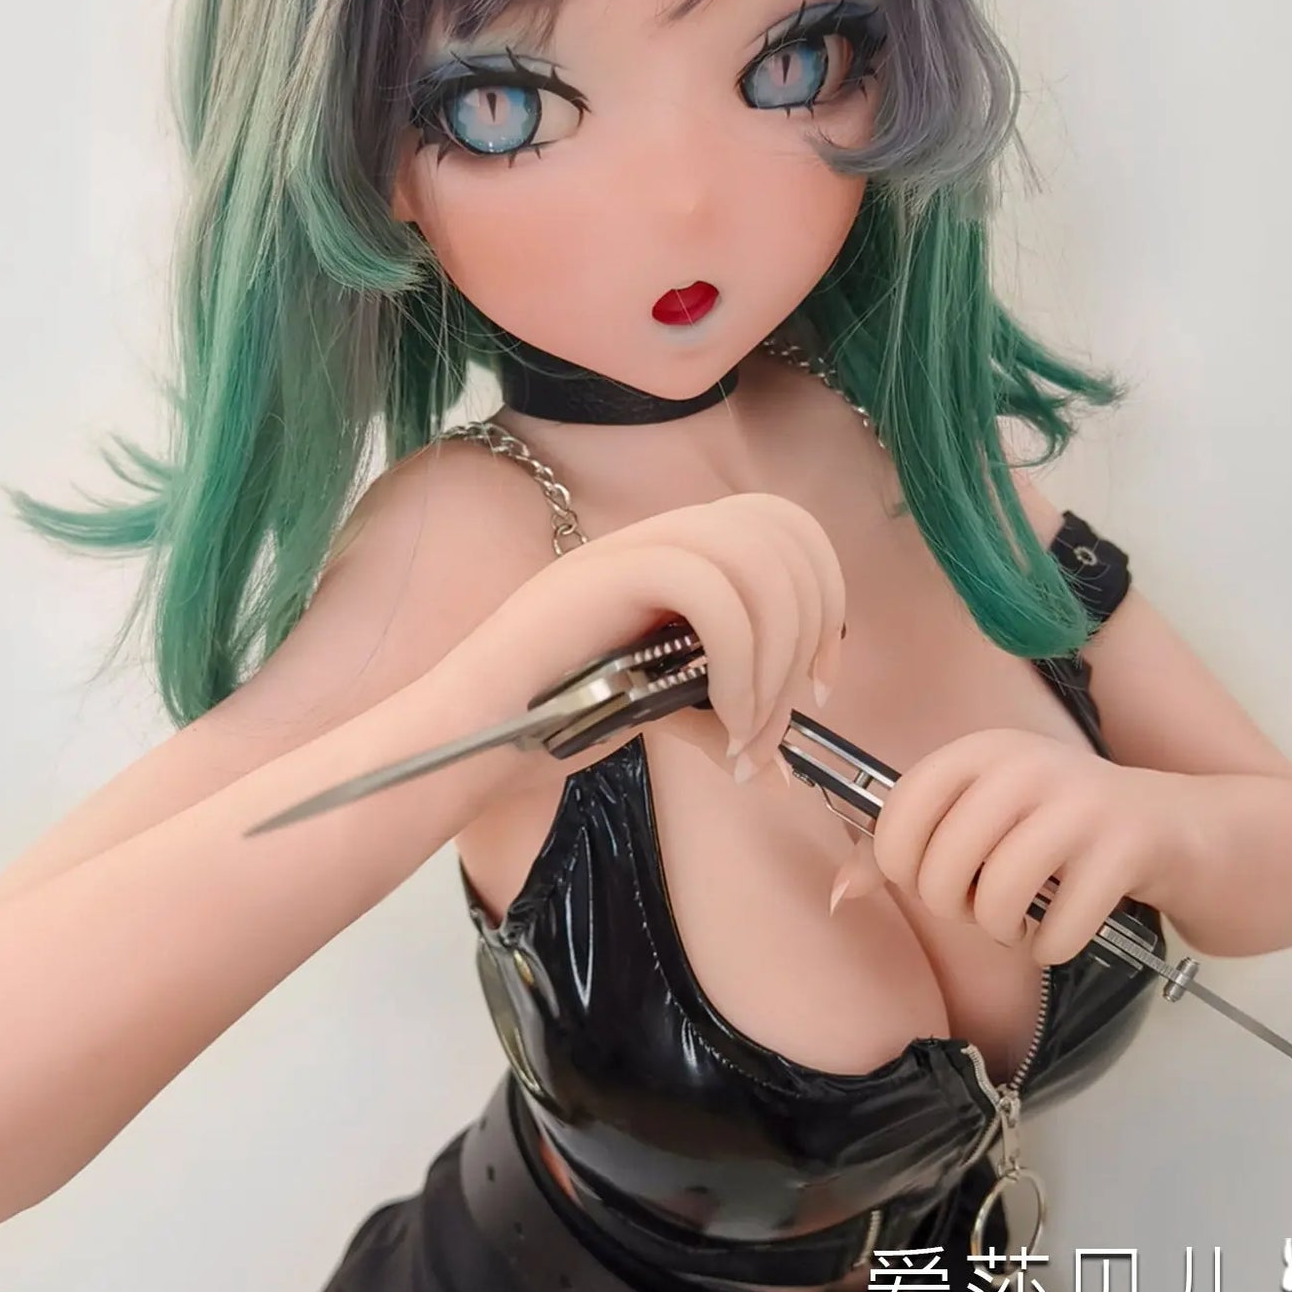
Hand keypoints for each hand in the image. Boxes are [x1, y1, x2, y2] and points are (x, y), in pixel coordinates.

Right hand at [443, 492, 844, 781]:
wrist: (466, 736)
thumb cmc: (548, 722)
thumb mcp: (653, 711)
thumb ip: (713, 716)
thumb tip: (777, 765)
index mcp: (674, 552)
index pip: (783, 526)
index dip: (825, 596)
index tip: (820, 682)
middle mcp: (656, 535)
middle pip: (783, 534)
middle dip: (813, 628)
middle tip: (796, 708)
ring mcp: (629, 549)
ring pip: (756, 561)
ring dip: (775, 659)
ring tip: (748, 733)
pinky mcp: (606, 574)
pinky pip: (712, 594)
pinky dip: (740, 665)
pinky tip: (723, 725)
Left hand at [830, 729, 1191, 965]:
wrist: (1177, 827)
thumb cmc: (1060, 826)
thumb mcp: (984, 817)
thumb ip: (907, 848)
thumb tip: (840, 892)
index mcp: (980, 751)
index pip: (900, 813)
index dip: (902, 865)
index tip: (931, 876)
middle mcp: (1025, 765)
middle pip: (942, 868)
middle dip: (955, 908)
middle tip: (985, 902)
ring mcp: (1078, 803)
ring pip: (994, 902)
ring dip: (1003, 932)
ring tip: (1022, 917)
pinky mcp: (1124, 847)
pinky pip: (1055, 931)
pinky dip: (1052, 947)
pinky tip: (1065, 925)